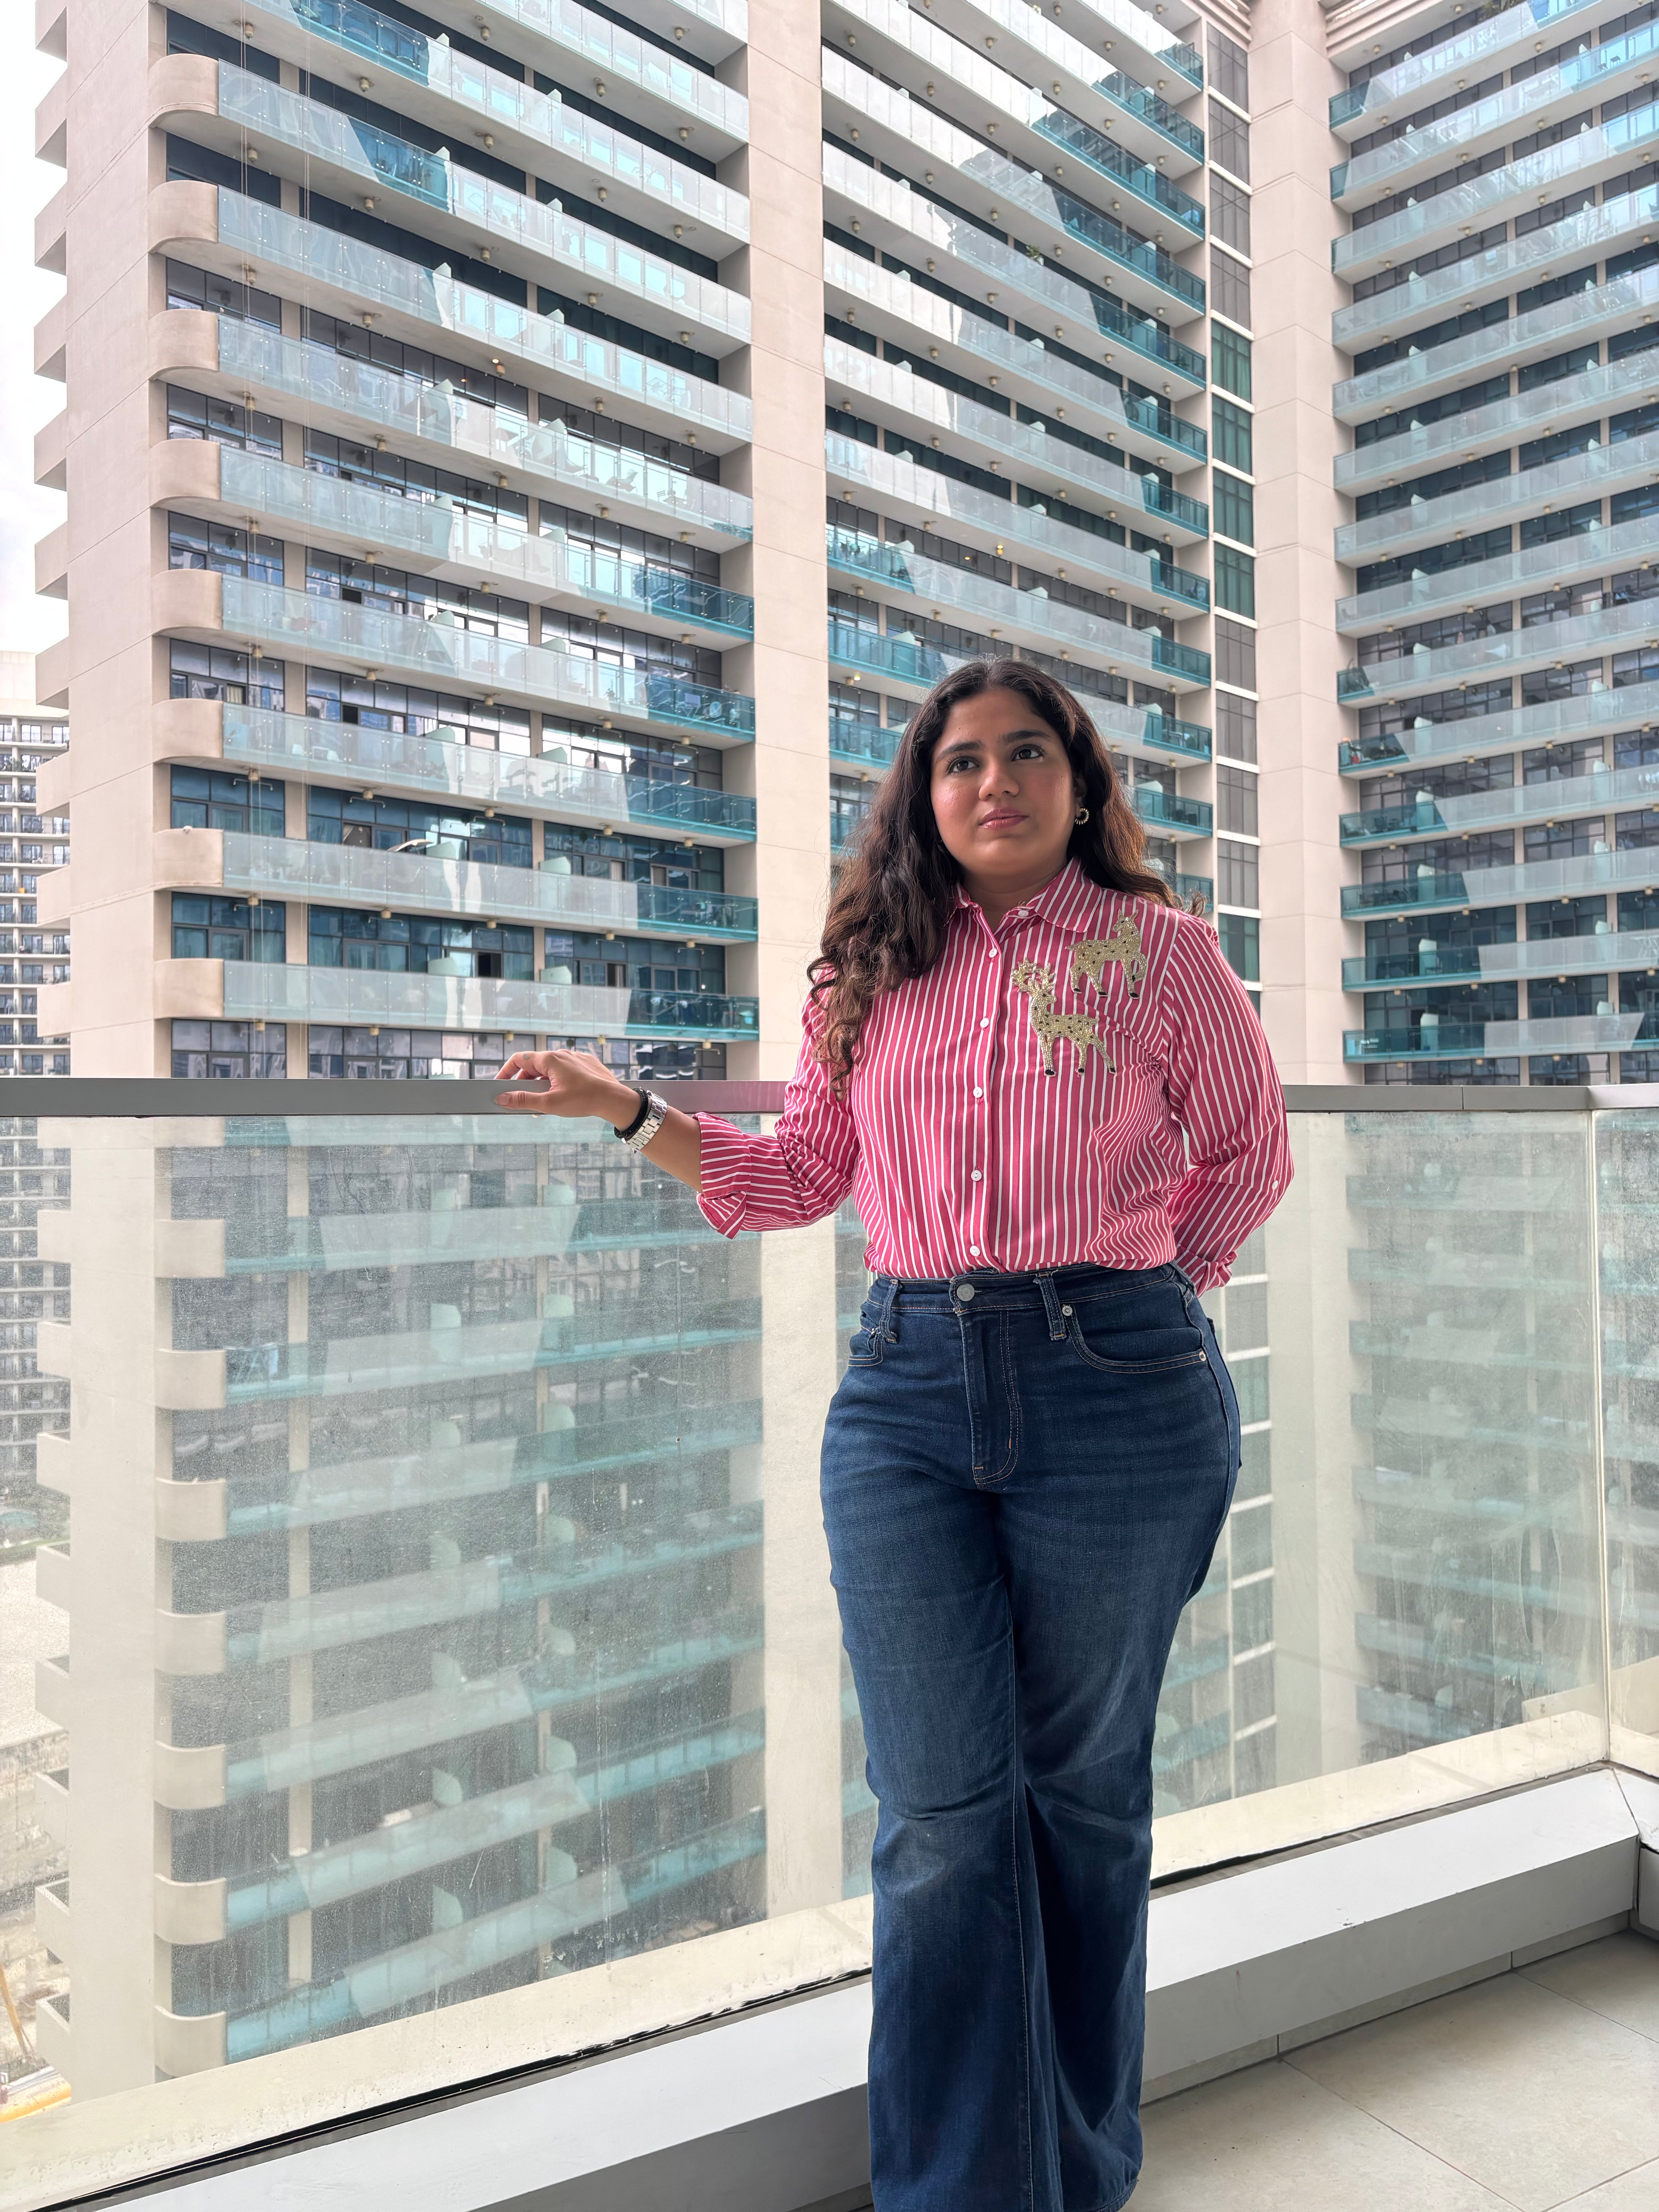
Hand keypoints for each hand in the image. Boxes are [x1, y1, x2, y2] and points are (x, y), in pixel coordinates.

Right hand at [495, 1048, 638, 1124]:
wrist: (615, 1100)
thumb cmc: (584, 1100)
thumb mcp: (549, 1103)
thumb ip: (523, 1100)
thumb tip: (502, 1098)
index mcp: (550, 1059)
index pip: (519, 1059)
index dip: (506, 1072)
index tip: (499, 1085)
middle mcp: (562, 1054)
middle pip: (534, 1066)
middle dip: (525, 1083)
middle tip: (521, 1101)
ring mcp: (575, 1058)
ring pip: (550, 1070)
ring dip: (541, 1085)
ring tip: (542, 1104)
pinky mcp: (585, 1065)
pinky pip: (565, 1072)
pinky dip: (557, 1083)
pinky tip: (560, 1098)